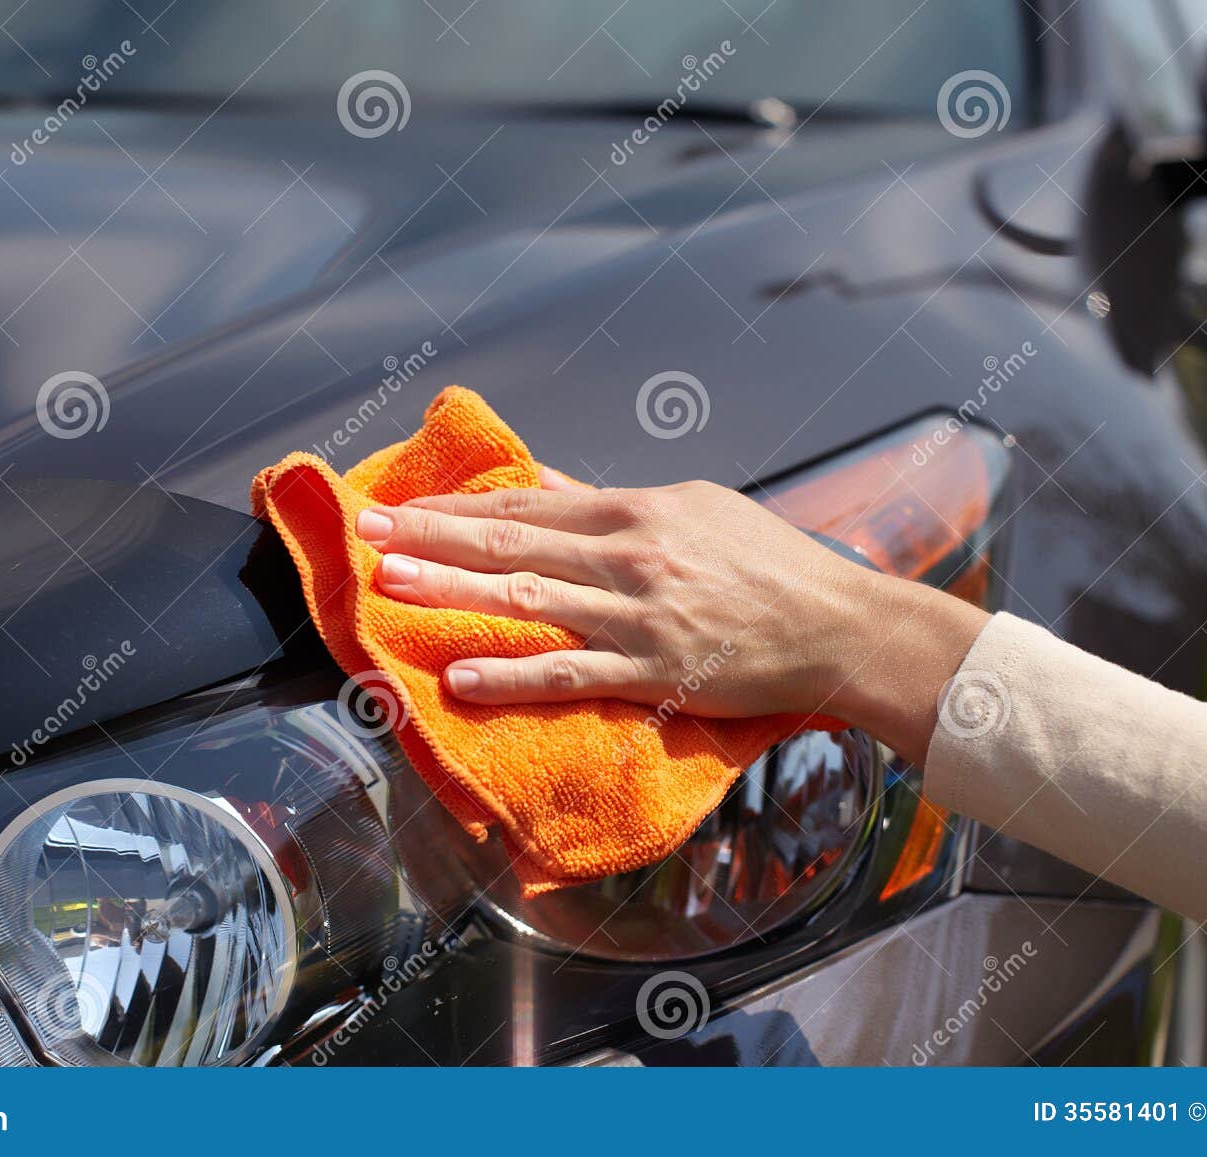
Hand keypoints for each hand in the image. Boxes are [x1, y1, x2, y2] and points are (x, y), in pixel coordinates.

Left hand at [354, 468, 985, 761]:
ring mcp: (639, 615)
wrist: (839, 624)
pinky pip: (570, 674)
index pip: (526, 506)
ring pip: (528, 599)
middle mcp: (629, 555)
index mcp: (636, 511)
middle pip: (511, 544)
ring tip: (389, 587)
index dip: (454, 506)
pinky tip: (461, 676)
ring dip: (452, 592)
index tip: (398, 507)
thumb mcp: (692, 508)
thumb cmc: (769, 564)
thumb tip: (547, 486)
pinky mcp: (655, 670)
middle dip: (430, 538)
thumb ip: (612, 502)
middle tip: (366, 535)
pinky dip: (514, 675)